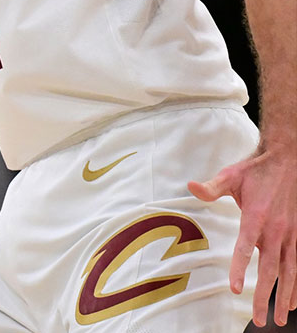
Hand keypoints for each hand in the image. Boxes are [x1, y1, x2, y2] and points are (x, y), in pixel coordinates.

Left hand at [190, 144, 296, 327]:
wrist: (289, 160)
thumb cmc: (256, 169)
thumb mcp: (230, 175)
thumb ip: (211, 187)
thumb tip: (190, 186)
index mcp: (256, 217)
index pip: (246, 248)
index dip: (241, 269)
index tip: (236, 289)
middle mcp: (276, 230)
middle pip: (271, 270)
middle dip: (265, 296)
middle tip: (260, 320)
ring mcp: (290, 234)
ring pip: (289, 272)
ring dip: (284, 296)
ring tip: (281, 318)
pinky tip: (294, 300)